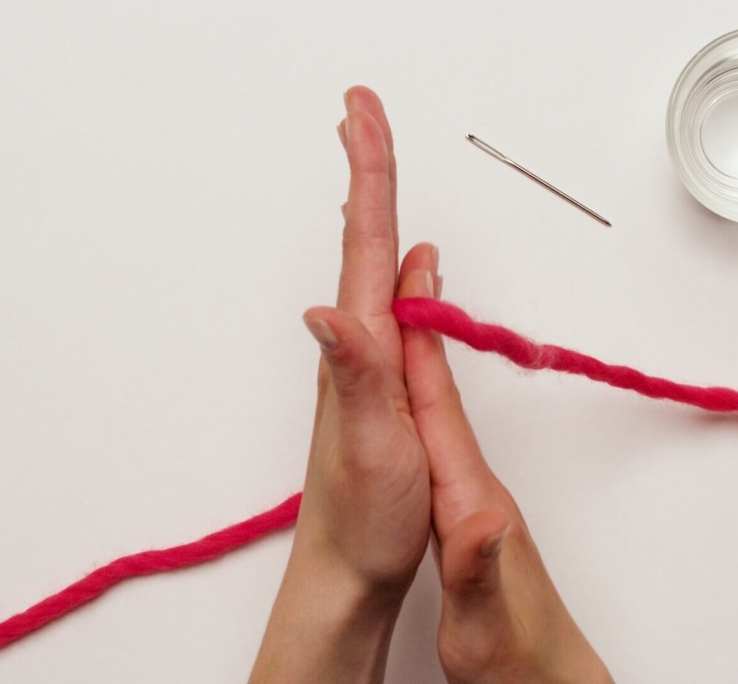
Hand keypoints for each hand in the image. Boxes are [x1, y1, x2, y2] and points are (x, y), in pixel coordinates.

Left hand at [250, 87, 429, 683]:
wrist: (350, 563)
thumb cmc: (363, 513)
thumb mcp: (366, 446)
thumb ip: (355, 376)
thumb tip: (328, 310)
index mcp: (361, 346)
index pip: (365, 243)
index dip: (369, 174)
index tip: (362, 115)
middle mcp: (358, 341)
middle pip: (364, 238)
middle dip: (367, 168)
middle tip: (361, 113)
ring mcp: (369, 358)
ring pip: (375, 265)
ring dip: (376, 207)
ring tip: (373, 161)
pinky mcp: (383, 378)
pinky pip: (392, 304)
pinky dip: (398, 266)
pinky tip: (408, 262)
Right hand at [396, 245, 613, 683]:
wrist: (547, 680)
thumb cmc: (514, 654)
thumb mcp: (484, 624)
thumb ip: (479, 570)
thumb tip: (482, 518)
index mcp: (470, 496)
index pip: (438, 408)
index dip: (420, 346)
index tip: (405, 284)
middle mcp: (475, 480)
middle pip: (442, 387)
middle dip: (420, 322)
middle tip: (405, 260)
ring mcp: (473, 488)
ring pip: (441, 402)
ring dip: (423, 349)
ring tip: (406, 301)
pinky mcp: (469, 502)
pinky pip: (442, 427)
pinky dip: (425, 391)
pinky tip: (418, 385)